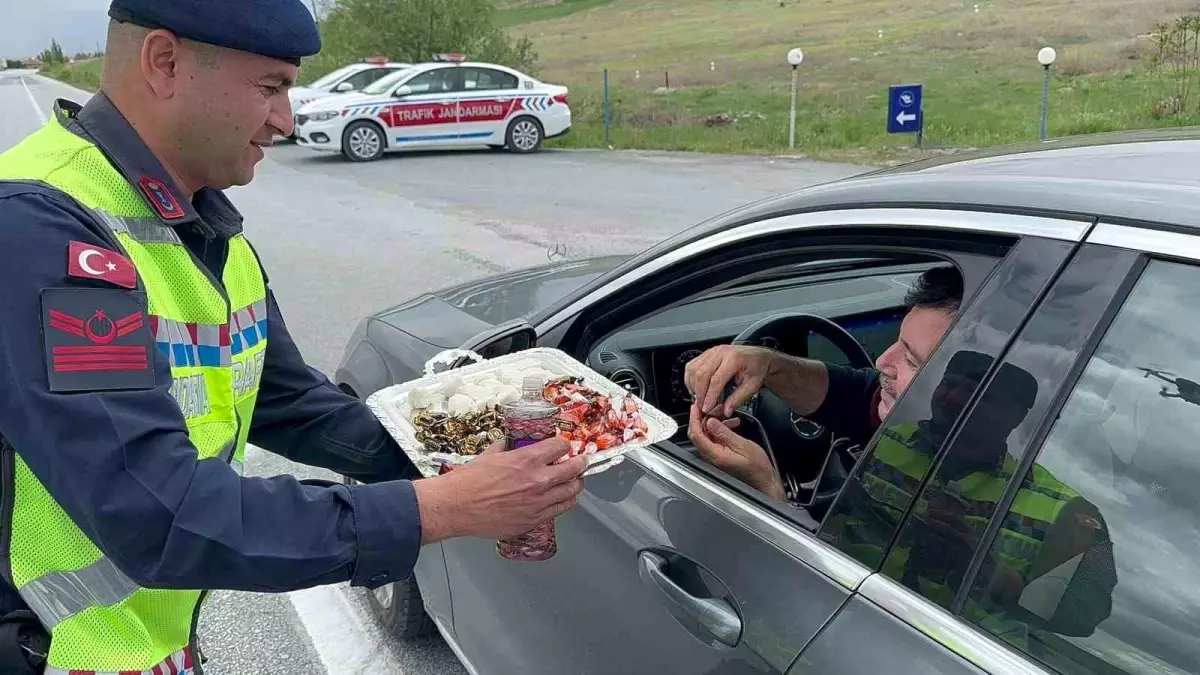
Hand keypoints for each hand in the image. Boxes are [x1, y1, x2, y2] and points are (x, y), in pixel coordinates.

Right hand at [413, 437, 587, 542]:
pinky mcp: (534, 520)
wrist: (456, 507)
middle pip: (574, 470)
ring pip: (571, 493)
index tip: (564, 447)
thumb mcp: (490, 454)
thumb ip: (508, 447)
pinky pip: (559, 511)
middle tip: (581, 462)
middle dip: (580, 463)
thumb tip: (513, 444)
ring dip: (575, 485)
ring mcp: (539, 503)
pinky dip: (564, 503)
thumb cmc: (469, 481)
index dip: (564, 445)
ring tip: (575, 482)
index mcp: (528, 460)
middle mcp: (539, 480)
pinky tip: (562, 500)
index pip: (561, 447)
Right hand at [684, 345, 775, 416]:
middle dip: (700, 393)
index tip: (707, 408)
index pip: (716, 380)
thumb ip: (738, 398)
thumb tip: (726, 410)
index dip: (710, 396)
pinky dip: (690, 378)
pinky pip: (692, 365)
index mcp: (734, 359)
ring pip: (694, 369)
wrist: (758, 356)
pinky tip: (695, 388)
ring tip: (699, 398)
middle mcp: (721, 352)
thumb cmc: (757, 368)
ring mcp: (712, 351)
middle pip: (701, 374)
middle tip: (702, 406)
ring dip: (693, 386)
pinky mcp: (707, 353)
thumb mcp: (752, 386)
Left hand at [687, 404, 784, 500]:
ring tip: (724, 413)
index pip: (697, 435)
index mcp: (715, 455)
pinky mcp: (720, 454)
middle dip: (703, 417)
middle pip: (699, 434)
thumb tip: (710, 422)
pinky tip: (730, 423)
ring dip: (714, 421)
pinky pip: (715, 438)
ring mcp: (715, 456)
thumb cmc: (757, 467)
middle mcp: (712, 456)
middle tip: (712, 406)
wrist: (763, 479)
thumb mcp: (742, 445)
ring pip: (707, 434)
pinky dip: (720, 428)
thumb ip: (724, 433)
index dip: (694, 418)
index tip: (695, 406)